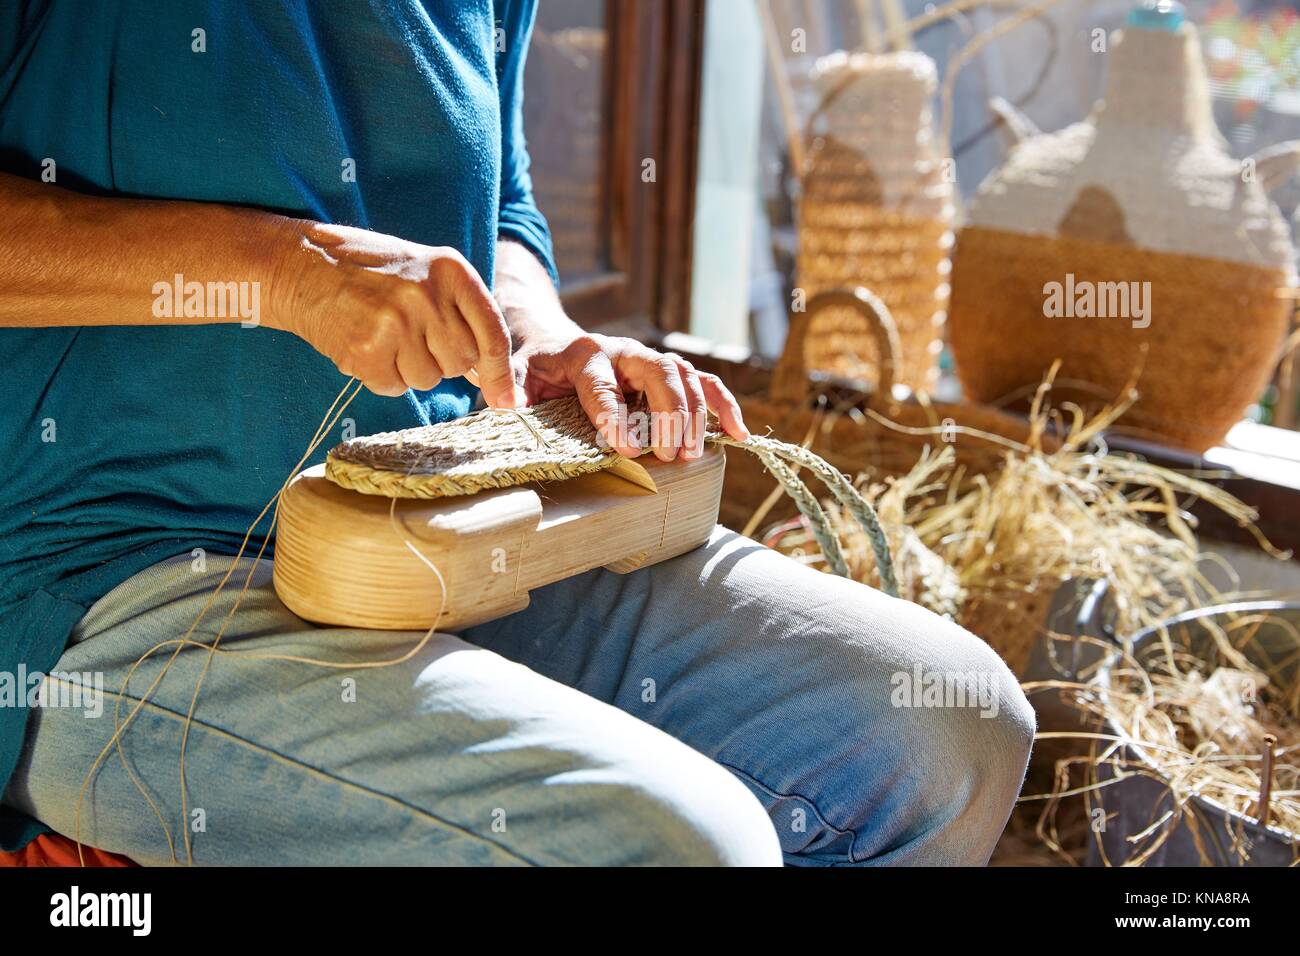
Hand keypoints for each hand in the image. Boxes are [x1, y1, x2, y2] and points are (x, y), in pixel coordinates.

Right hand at [269, 221, 515, 405]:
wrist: (301, 264)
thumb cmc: (370, 272)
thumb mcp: (425, 275)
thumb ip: (461, 316)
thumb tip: (493, 378)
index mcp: (451, 270)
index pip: (493, 334)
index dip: (500, 373)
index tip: (509, 402)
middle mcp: (428, 295)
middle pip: (460, 362)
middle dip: (441, 360)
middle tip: (410, 333)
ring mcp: (396, 323)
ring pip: (428, 379)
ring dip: (408, 369)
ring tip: (383, 334)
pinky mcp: (367, 350)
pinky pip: (394, 387)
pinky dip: (381, 376)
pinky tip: (365, 345)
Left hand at [513, 331, 749, 460]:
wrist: (551, 343)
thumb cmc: (532, 366)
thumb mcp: (513, 372)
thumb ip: (510, 386)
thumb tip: (508, 404)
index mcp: (584, 353)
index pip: (602, 384)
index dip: (614, 415)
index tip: (627, 448)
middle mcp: (623, 350)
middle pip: (657, 372)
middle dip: (669, 413)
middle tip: (670, 454)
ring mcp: (649, 360)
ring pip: (685, 376)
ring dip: (696, 414)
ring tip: (694, 454)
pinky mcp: (666, 374)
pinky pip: (703, 384)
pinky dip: (723, 406)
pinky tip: (739, 434)